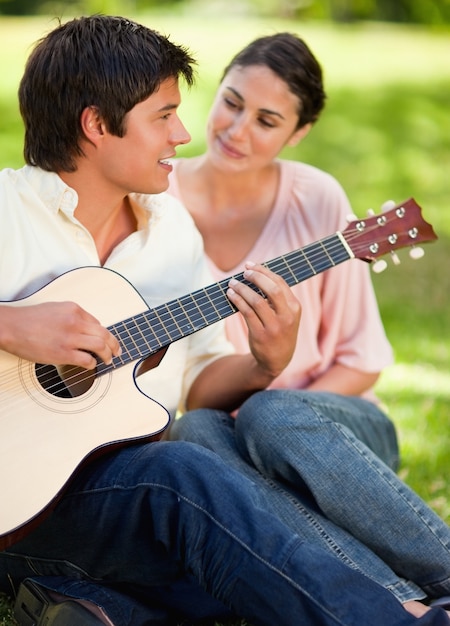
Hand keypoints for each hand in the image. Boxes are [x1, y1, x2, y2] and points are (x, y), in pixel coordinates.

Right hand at [0, 301, 120, 368]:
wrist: (11, 327)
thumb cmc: (29, 319)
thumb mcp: (55, 308)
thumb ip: (72, 316)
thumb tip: (86, 327)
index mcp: (74, 309)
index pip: (97, 322)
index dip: (103, 333)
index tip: (106, 340)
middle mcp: (75, 321)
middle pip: (104, 333)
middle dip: (114, 344)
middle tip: (117, 351)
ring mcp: (70, 338)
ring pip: (100, 346)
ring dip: (108, 354)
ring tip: (109, 360)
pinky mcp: (63, 353)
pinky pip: (87, 359)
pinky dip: (92, 364)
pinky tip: (91, 365)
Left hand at [227, 262, 300, 378]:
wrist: (276, 360)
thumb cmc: (279, 331)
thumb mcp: (287, 315)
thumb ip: (278, 298)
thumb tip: (258, 274)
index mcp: (295, 307)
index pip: (280, 283)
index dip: (264, 271)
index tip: (250, 265)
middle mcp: (287, 316)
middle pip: (271, 289)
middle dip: (256, 277)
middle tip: (243, 272)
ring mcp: (274, 327)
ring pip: (256, 301)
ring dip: (242, 289)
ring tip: (232, 284)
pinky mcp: (260, 335)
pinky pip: (246, 313)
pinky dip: (237, 301)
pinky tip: (231, 295)